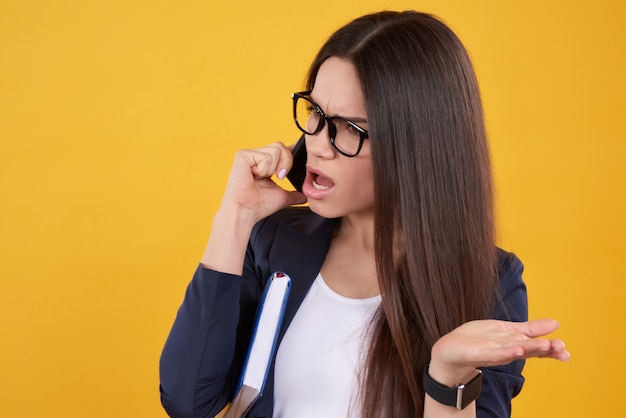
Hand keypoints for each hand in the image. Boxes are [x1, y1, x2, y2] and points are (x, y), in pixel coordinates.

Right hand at [221, 142, 306, 221]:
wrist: (246, 211)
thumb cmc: (258, 205)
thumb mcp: (282, 196)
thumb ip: (294, 193)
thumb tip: (304, 196)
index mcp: (264, 164)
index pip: (281, 149)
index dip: (290, 153)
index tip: (298, 158)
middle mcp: (256, 156)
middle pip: (281, 146)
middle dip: (286, 163)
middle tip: (278, 177)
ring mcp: (249, 154)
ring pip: (276, 150)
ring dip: (272, 169)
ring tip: (260, 179)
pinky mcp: (243, 155)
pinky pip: (266, 157)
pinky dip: (263, 170)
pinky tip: (253, 177)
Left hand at [429, 319, 569, 385]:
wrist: (450, 351)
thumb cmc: (479, 340)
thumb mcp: (507, 330)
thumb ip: (531, 328)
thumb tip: (556, 323)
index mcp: (515, 344)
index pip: (536, 346)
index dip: (551, 349)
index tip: (566, 351)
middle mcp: (507, 350)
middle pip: (528, 349)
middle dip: (545, 349)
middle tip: (561, 348)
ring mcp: (494, 352)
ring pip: (515, 350)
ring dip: (530, 349)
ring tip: (545, 346)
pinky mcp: (479, 353)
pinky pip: (495, 353)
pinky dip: (506, 352)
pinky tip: (516, 349)